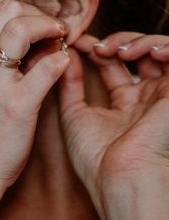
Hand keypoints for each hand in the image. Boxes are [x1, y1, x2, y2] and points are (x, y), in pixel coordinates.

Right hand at [0, 0, 68, 186]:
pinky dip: (62, 60)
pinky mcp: (16, 104)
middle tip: (56, 31)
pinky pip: (48, 67)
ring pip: (23, 27)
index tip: (41, 29)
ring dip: (51, 28)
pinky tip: (63, 66)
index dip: (27, 15)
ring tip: (61, 41)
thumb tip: (30, 37)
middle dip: (40, 15)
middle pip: (10, 10)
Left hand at [58, 32, 168, 219]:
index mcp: (124, 105)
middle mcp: (145, 98)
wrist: (121, 177)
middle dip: (114, 42)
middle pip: (136, 53)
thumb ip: (69, 85)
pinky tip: (142, 52)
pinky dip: (162, 46)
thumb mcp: (74, 115)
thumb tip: (62, 55)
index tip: (75, 41)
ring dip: (135, 41)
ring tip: (114, 51)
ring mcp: (162, 95)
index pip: (112, 64)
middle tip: (95, 47)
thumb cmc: (96, 157)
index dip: (94, 48)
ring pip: (158, 50)